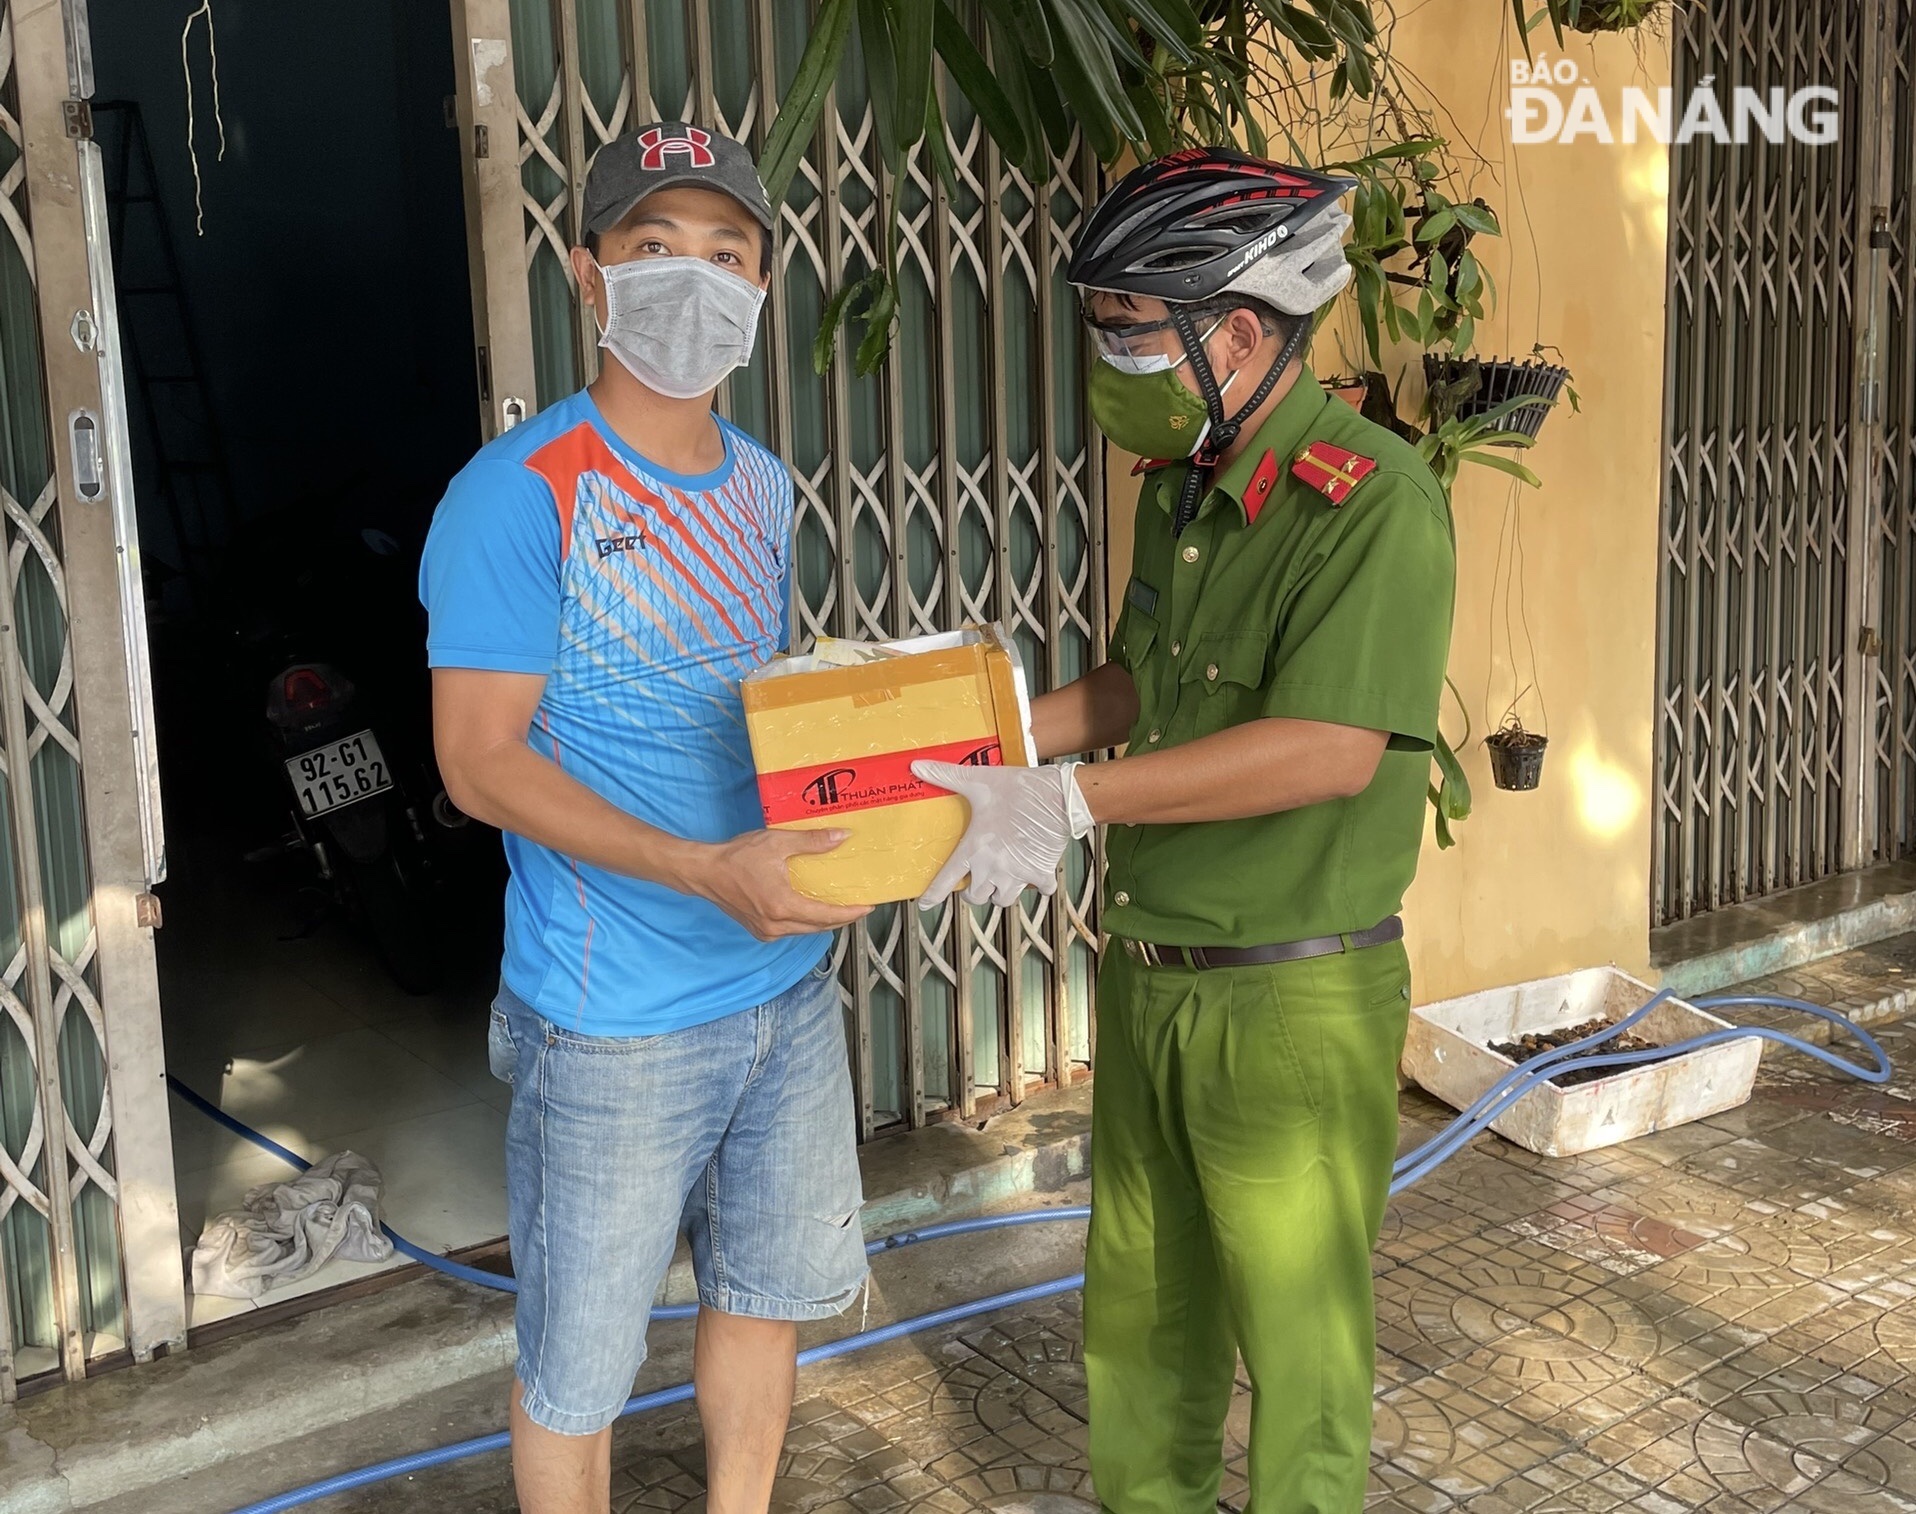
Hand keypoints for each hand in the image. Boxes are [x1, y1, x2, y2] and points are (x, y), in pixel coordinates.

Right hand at [693, 829, 871, 939]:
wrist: (705, 872)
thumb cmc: (737, 857)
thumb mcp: (777, 843)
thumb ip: (812, 842)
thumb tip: (842, 837)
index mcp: (783, 906)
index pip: (827, 915)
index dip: (850, 913)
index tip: (868, 906)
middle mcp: (776, 925)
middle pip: (819, 927)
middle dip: (842, 918)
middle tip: (858, 906)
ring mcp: (767, 931)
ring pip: (805, 930)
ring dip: (823, 921)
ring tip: (840, 907)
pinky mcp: (759, 931)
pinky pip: (791, 930)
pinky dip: (805, 922)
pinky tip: (812, 909)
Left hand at [912, 762, 1095, 908]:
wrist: (1058, 796)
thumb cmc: (1018, 789)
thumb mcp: (978, 781)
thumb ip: (946, 776)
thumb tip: (916, 765)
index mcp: (975, 848)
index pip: (947, 880)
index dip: (933, 895)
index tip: (926, 904)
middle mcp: (994, 867)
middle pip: (976, 897)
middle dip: (972, 892)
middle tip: (973, 882)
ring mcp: (1018, 873)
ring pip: (1002, 900)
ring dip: (999, 893)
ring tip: (999, 881)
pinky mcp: (1041, 873)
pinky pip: (1039, 891)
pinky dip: (1038, 886)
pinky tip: (1034, 875)